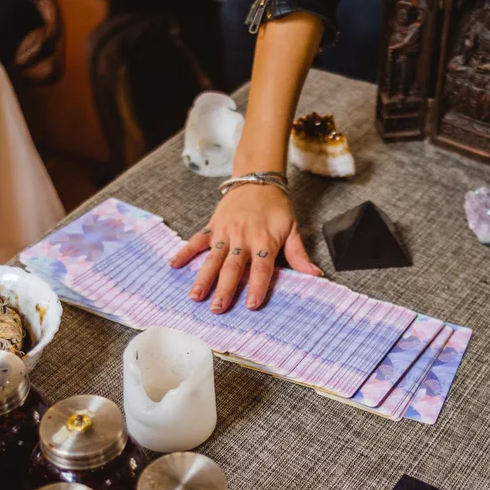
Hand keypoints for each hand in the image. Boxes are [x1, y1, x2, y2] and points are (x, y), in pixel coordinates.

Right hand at [169, 184, 321, 312]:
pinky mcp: (213, 226)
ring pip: (212, 258)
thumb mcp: (292, 228)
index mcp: (264, 240)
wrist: (258, 180)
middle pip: (232, 267)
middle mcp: (242, 238)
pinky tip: (174, 265)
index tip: (251, 304)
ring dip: (203, 278)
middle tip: (217, 309)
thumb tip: (315, 275)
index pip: (261, 267)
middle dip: (224, 289)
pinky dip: (185, 252)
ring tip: (195, 296)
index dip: (257, 285)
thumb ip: (299, 254)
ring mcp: (225, 232)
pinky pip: (197, 240)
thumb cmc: (277, 208)